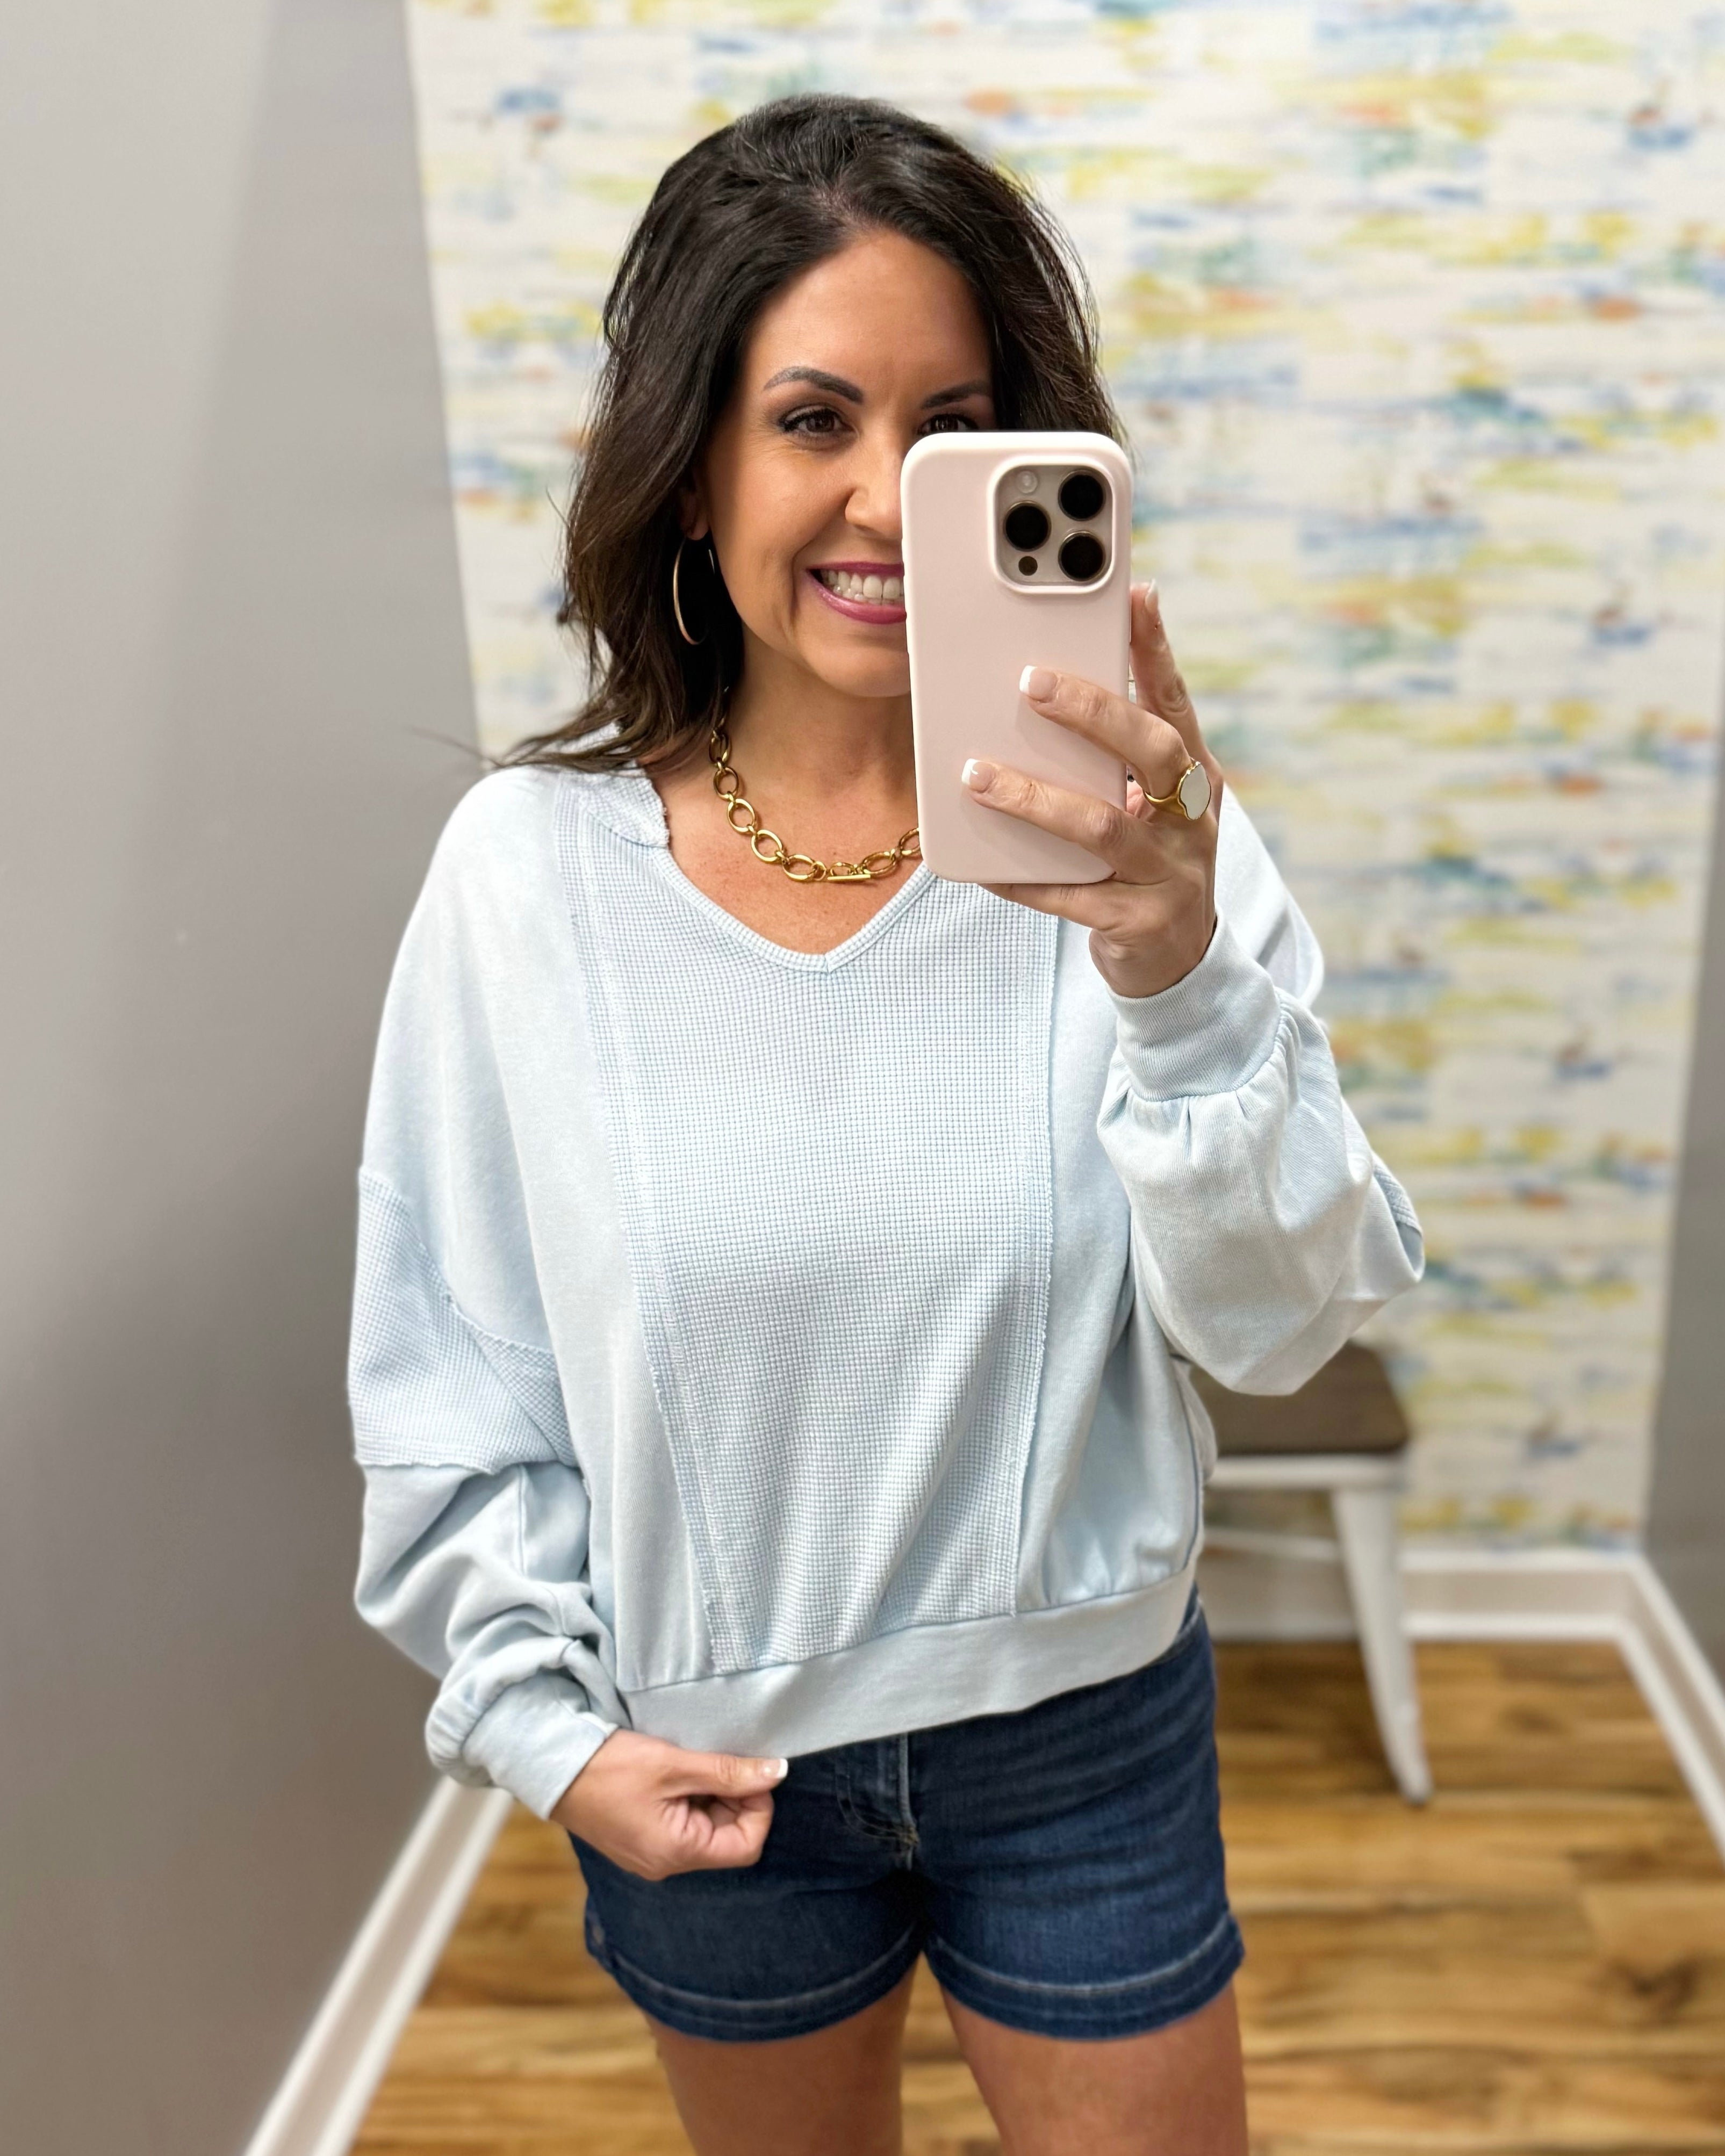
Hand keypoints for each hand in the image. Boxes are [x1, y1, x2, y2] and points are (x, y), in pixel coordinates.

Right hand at [550, 1729, 785, 1879]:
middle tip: (717, 1760)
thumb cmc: (609, 1767)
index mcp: (677, 1853)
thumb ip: (728, 1772)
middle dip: (733, 1797)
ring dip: (711, 1794)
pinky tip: (675, 1772)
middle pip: (727, 1836)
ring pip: (705, 1827)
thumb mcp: (674, 1764)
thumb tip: (778, 1772)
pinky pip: (682, 1823)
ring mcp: (651, 1853)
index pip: (746, 1845)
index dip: (758, 1807)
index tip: (748, 1771)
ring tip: (691, 1763)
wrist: (551, 1766)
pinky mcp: (640, 1839)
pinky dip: (689, 1797)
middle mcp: (666, 1863)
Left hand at [962, 582, 1220, 999]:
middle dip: (1093, 712)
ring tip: (976, 775)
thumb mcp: (1149, 805)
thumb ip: (1115, 755)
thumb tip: (1050, 684)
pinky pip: (1072, 898)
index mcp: (1197, 778)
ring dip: (1034, 797)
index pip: (1177, 703)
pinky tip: (984, 866)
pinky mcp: (1139, 924)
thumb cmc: (1147, 862)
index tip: (1134, 596)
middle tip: (1030, 682)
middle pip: (1152, 752)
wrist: (1177, 963)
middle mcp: (1193, 821)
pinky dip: (1024, 879)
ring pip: (1101, 826)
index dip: (1157, 650)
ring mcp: (1171, 874)